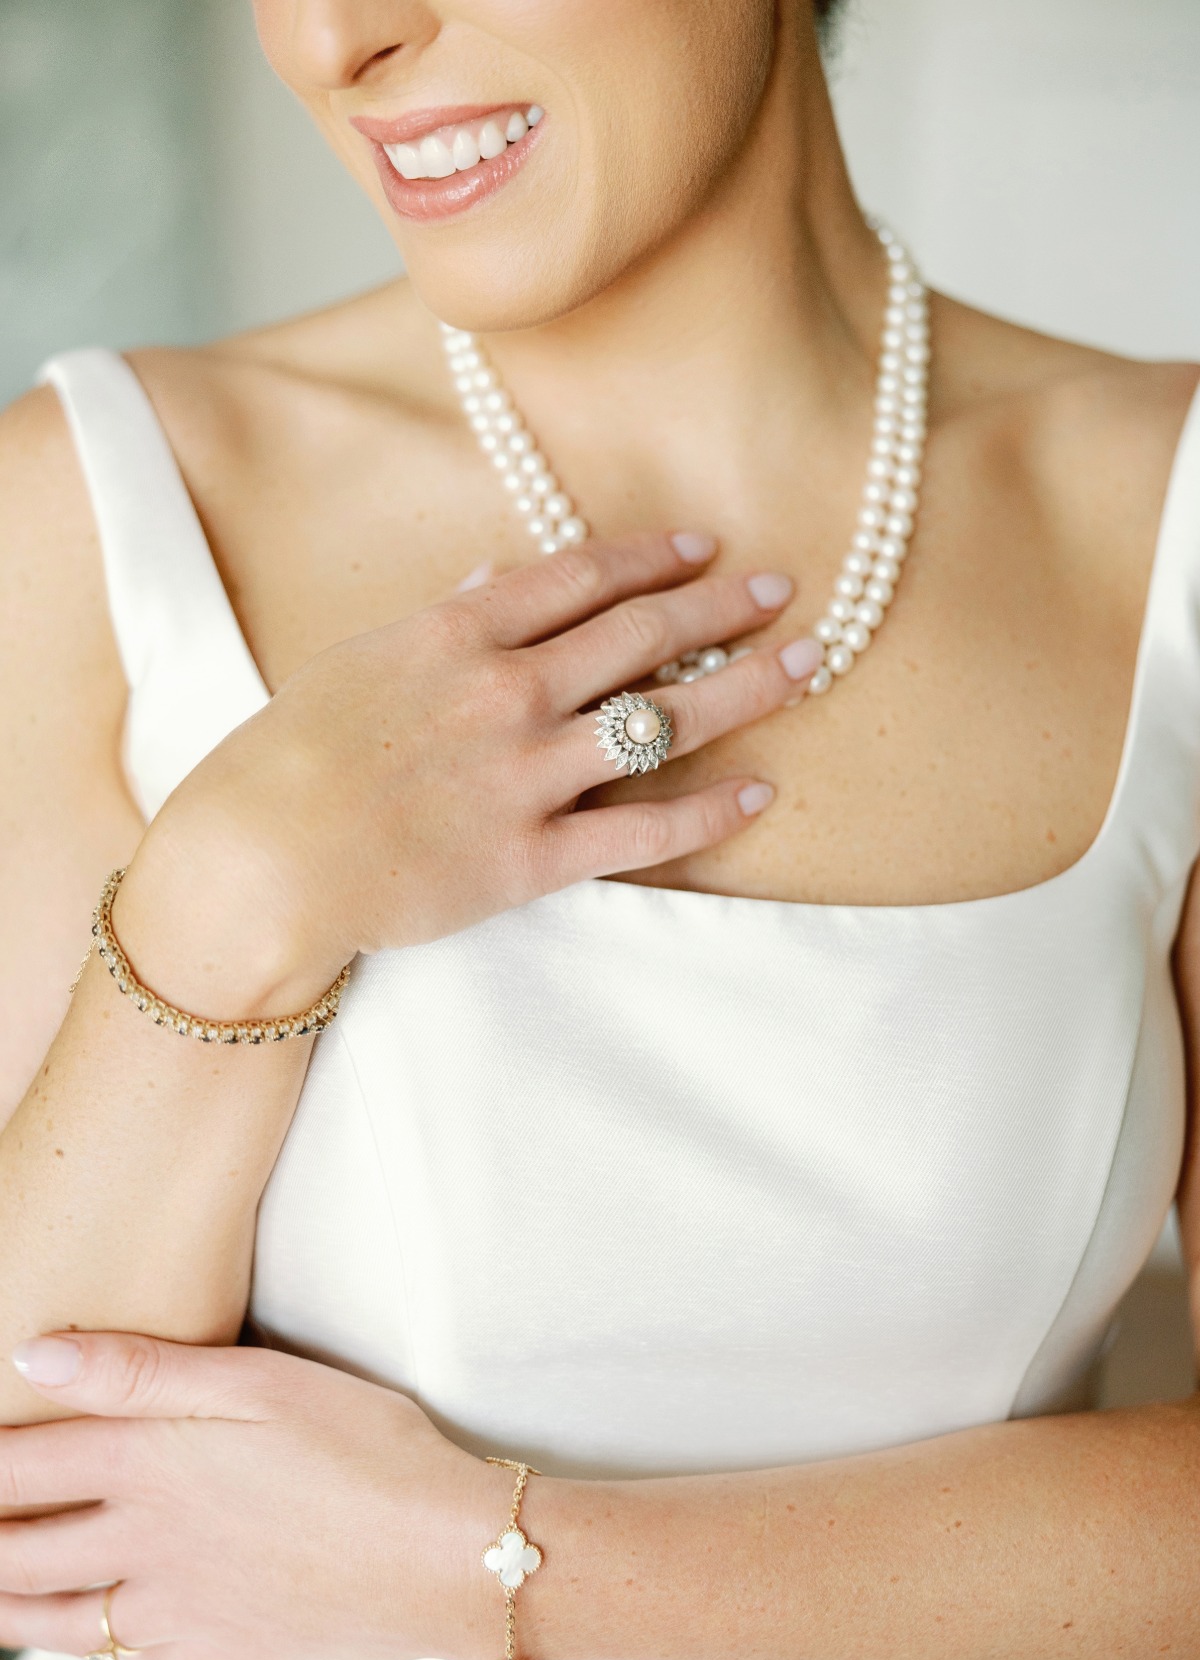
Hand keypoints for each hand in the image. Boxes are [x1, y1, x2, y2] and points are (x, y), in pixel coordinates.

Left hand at [0, 1333, 493, 1659]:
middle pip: (17, 1556)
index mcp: (148, 1466)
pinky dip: (96, 1641)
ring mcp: (175, 1612)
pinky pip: (129, 1655)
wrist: (442, 1558)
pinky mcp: (214, 1652)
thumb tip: (35, 1357)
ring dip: (9, 1606)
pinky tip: (102, 1625)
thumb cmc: (365, 1452)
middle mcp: (144, 1547)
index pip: (18, 1469)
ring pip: (57, 1622)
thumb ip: (143, 1369)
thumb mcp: (259, 1381)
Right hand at [119, 533, 818, 1014]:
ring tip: (808, 666)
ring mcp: (526, 775)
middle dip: (721, 607)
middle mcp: (507, 693)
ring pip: (664, 721)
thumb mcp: (359, 662)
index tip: (704, 547)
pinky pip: (643, 833)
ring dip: (747, 688)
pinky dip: (710, 814)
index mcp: (460, 634)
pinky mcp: (532, 859)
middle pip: (642, 636)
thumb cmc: (294, 756)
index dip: (655, 557)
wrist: (261, 859)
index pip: (583, 576)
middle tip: (777, 589)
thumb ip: (437, 622)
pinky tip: (761, 794)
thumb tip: (488, 582)